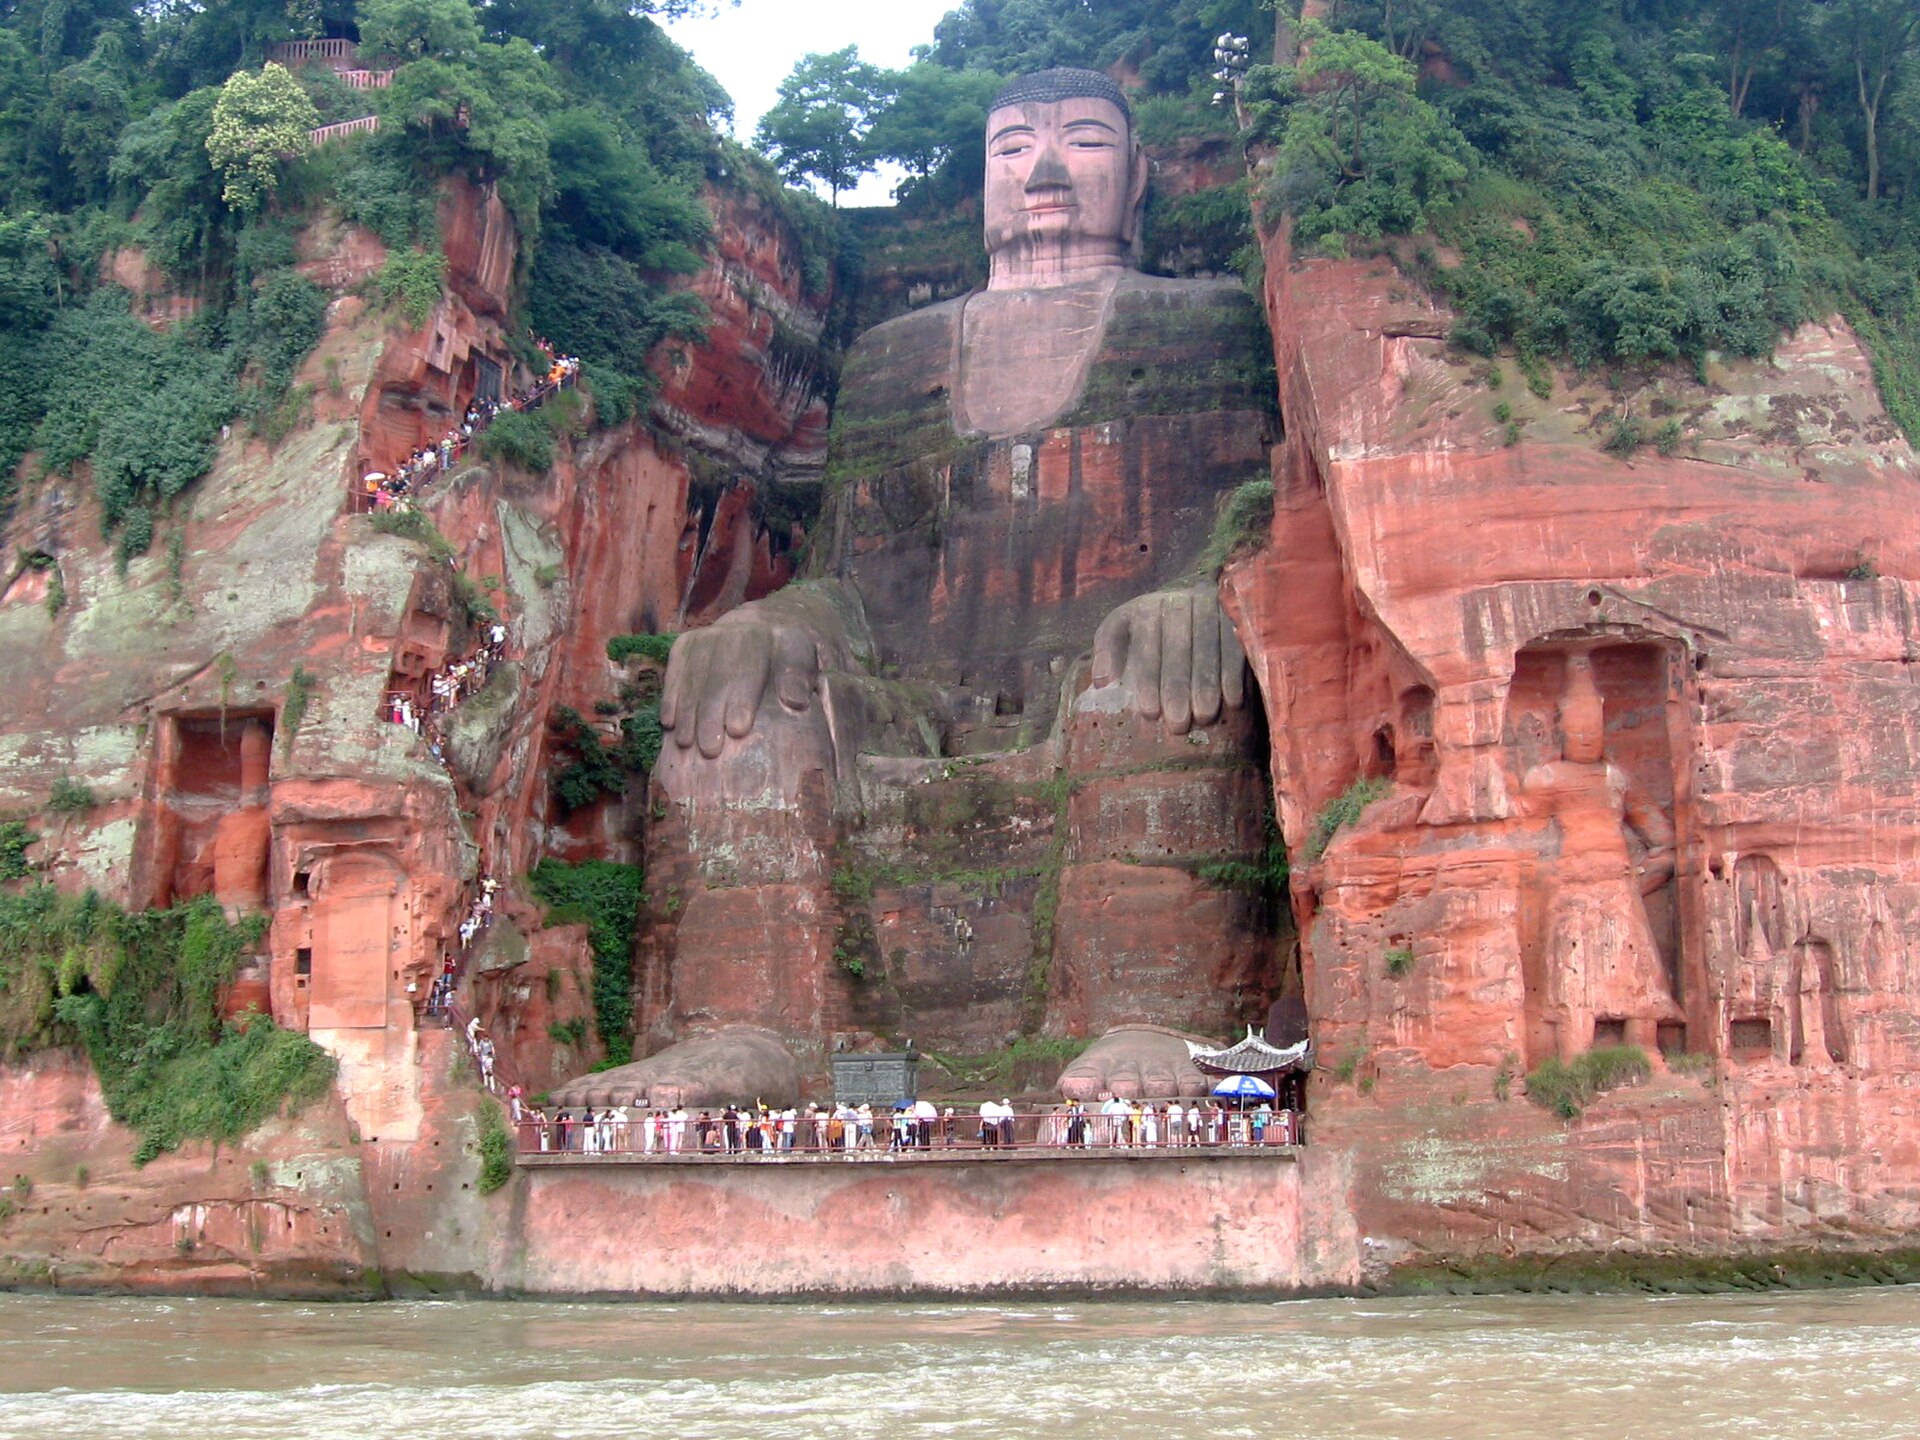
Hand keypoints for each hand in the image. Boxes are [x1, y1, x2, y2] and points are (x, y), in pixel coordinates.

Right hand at [659, 606, 826, 758]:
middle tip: (709, 749)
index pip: (751, 669)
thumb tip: (794, 700)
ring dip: (688, 711)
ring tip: (686, 743)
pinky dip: (671, 697)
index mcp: (771, 636)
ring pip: (694, 676)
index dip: (742, 699)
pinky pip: (675, 671)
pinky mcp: (686, 643)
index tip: (737, 730)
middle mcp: (736, 630)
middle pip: (718, 676)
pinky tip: (669, 723)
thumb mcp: (805, 668)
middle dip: (711, 713)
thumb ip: (801, 681)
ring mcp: (707, 636)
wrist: (764, 631)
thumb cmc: (788, 664)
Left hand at [1090, 585, 1246, 733]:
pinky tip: (1232, 701)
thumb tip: (1101, 681)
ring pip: (1208, 646)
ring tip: (1204, 716)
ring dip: (1207, 684)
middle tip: (1178, 722)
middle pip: (1178, 646)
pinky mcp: (1234, 617)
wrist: (1187, 605)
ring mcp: (1210, 606)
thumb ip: (1106, 652)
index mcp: (1146, 608)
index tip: (1149, 711)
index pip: (1147, 643)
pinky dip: (1233, 674)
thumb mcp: (1119, 632)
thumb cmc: (1145, 631)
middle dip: (1178, 687)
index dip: (1149, 678)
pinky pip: (1235, 646)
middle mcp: (1179, 602)